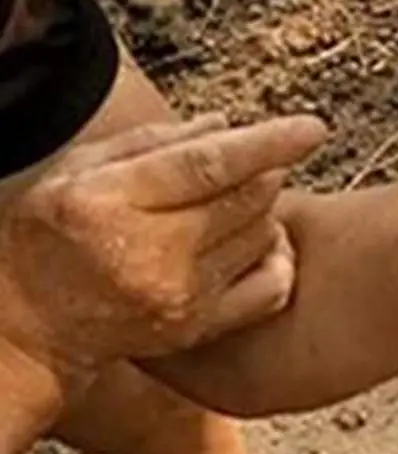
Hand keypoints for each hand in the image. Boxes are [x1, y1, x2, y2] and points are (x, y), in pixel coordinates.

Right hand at [0, 114, 325, 402]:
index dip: (267, 144)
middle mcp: (149, 253)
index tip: (313, 129)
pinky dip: (274, 258)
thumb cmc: (50, 236)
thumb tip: (223, 124)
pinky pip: (271, 286)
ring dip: (262, 212)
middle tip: (249, 166)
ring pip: (262, 235)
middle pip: (247, 199)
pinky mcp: (197, 328)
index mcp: (110, 202)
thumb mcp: (77, 171)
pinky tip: (251, 246)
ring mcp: (178, 296)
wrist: (28, 328)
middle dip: (263, 173)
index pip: (209, 166)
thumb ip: (150, 142)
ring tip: (226, 208)